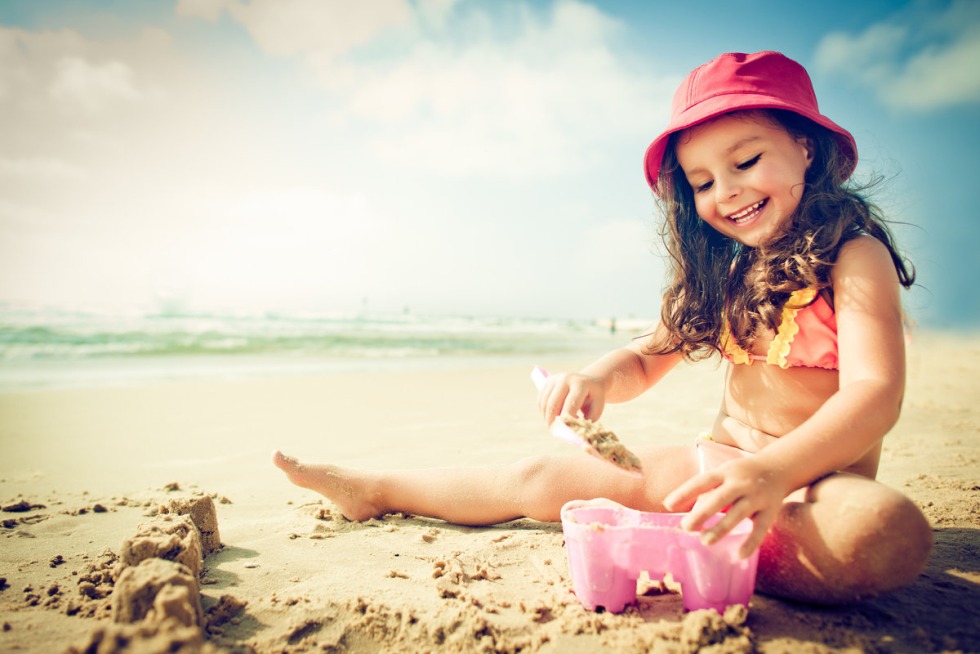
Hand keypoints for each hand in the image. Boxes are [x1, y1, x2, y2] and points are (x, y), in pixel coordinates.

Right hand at [536, 372, 605, 425]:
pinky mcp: (548, 381)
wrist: (591, 381)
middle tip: (553, 432)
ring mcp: (555, 379)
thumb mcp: (597, 408)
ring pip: (545, 402)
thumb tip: (573, 433)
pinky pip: (541, 400)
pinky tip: (550, 417)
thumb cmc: (594, 399)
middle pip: (553, 403)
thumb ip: (586, 421)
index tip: (563, 432)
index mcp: (580, 384)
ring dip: (546, 416)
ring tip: (552, 425)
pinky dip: (543, 411)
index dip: (566, 419)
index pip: (570, 404)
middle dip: (552, 420)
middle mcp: (566, 379)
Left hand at [663, 457, 789, 558]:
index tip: (667, 505)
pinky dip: (751, 542)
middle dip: (703, 512)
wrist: (779, 468)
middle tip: (686, 527)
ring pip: (739, 513)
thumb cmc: (740, 475)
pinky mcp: (770, 511)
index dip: (685, 492)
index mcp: (725, 472)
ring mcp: (757, 496)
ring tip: (705, 541)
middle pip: (720, 497)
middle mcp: (741, 483)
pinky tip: (739, 555)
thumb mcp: (723, 475)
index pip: (702, 481)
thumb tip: (682, 512)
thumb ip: (705, 491)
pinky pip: (760, 529)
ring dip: (722, 528)